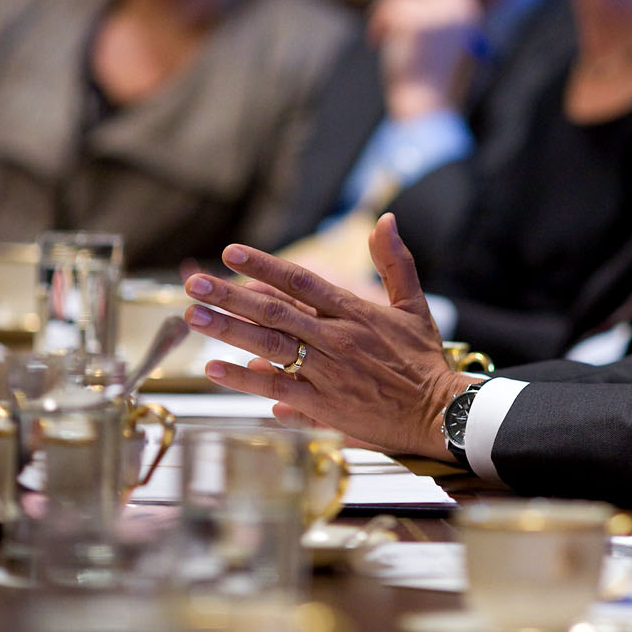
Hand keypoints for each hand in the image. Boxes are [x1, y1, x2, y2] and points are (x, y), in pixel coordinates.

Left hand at [183, 214, 479, 456]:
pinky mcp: (322, 405)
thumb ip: (395, 261)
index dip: (264, 266)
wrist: (436, 412)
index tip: (231, 253)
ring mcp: (327, 372)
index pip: (301, 282)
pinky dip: (246, 378)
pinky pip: (276, 389)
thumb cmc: (423, 359)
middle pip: (275, 311)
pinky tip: (216, 368)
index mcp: (355, 312)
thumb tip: (385, 219)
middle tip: (195, 283)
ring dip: (228, 331)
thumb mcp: (413, 305)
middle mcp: (336, 338)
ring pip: (269, 346)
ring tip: (194, 318)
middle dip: (231, 296)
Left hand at [371, 0, 483, 119]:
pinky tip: (378, 42)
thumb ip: (419, 3)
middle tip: (388, 7)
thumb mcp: (426, 32)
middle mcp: (459, 5)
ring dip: (385, 12)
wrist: (423, 103)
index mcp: (468, 9)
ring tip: (382, 37)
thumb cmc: (424, 72)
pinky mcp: (416, 19)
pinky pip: (389, 6)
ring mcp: (439, 11)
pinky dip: (378, 23)